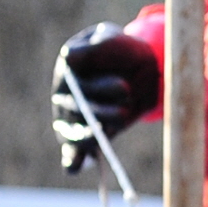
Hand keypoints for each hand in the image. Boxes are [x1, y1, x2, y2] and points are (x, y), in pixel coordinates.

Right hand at [52, 25, 160, 170]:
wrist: (141, 68)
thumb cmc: (122, 50)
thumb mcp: (111, 38)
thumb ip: (93, 49)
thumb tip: (68, 58)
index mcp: (68, 72)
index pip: (74, 85)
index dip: (96, 90)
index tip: (124, 87)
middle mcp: (66, 96)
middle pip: (77, 110)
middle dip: (102, 110)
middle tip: (129, 101)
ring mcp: (74, 118)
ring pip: (76, 133)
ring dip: (95, 135)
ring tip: (120, 121)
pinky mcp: (87, 134)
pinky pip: (73, 152)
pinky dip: (73, 160)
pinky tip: (74, 167)